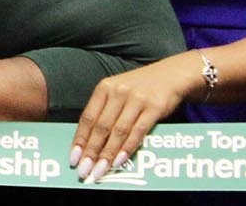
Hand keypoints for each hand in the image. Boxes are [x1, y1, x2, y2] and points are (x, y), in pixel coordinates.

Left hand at [70, 55, 198, 182]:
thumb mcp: (117, 93)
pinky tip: (119, 160)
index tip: (73, 157)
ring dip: (107, 154)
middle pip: (100, 126)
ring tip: (100, 170)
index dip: (80, 139)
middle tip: (84, 170)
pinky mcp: (154, 108)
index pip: (87, 117)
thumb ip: (105, 111)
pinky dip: (128, 148)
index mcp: (103, 88)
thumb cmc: (139, 88)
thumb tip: (89, 140)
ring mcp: (136, 100)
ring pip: (118, 131)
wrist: (171, 74)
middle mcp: (117, 93)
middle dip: (91, 151)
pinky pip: (138, 131)